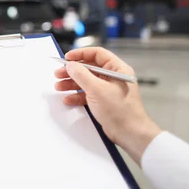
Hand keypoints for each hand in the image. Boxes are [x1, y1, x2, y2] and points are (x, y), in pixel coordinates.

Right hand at [54, 47, 161, 163]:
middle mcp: (113, 77)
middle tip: (58, 73)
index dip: (80, 54)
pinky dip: (77, 96)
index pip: (97, 54)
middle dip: (72, 71)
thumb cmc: (120, 110)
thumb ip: (81, 75)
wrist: (130, 134)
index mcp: (117, 69)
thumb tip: (70, 65)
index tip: (67, 58)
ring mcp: (108, 90)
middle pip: (89, 68)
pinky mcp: (104, 102)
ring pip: (86, 81)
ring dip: (71, 84)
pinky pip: (87, 94)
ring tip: (58, 87)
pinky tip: (68, 99)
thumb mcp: (97, 89)